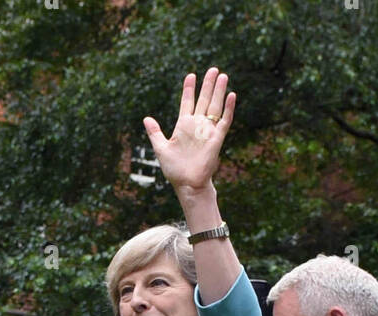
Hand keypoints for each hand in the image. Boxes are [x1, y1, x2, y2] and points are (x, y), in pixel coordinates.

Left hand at [143, 68, 235, 194]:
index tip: (191, 75)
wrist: (187, 184)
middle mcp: (197, 125)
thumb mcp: (161, 148)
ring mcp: (208, 131)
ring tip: (223, 75)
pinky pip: (224, 121)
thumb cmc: (174, 170)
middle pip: (204, 100)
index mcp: (184, 125)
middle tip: (213, 69)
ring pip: (215, 106)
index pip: (188, 102)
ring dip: (219, 91)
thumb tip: (146, 118)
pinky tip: (232, 95)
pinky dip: (228, 108)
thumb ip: (155, 133)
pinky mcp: (217, 138)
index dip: (189, 89)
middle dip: (208, 84)